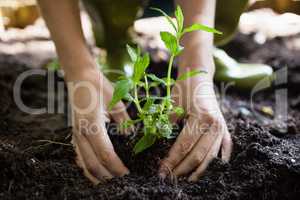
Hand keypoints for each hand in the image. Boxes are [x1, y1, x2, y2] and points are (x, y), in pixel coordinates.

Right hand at [66, 67, 129, 183]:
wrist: (79, 76)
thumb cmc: (99, 86)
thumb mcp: (116, 102)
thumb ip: (124, 122)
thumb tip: (131, 138)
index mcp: (92, 125)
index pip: (105, 154)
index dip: (117, 168)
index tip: (129, 175)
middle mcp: (80, 133)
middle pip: (93, 164)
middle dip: (108, 177)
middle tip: (123, 183)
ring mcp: (75, 134)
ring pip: (83, 164)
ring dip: (96, 176)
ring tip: (109, 183)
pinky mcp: (74, 133)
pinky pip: (79, 156)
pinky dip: (88, 167)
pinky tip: (96, 172)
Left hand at [159, 75, 231, 181]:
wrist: (200, 75)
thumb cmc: (184, 88)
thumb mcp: (173, 104)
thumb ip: (165, 125)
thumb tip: (154, 145)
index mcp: (201, 117)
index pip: (184, 146)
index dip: (172, 161)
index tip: (161, 171)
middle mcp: (214, 124)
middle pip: (198, 155)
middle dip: (182, 169)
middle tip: (170, 178)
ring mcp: (221, 127)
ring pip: (210, 156)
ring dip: (198, 170)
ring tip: (187, 180)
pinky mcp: (224, 127)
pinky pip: (225, 148)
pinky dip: (219, 160)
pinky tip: (213, 169)